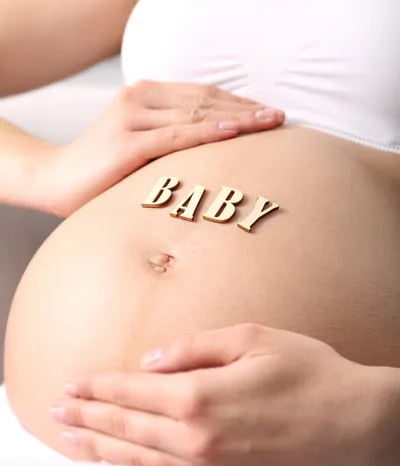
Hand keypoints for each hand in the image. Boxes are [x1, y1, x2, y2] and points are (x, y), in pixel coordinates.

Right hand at [39, 81, 284, 217]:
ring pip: (196, 114)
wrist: (56, 181)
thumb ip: (170, 140)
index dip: (239, 102)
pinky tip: (233, 132)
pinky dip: (206, 133)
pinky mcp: (126, 144)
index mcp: (146, 96)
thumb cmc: (103, 170)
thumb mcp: (141, 148)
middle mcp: (140, 99)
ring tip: (269, 123)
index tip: (269, 113)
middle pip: (206, 100)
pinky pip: (175, 136)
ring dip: (237, 118)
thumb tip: (214, 153)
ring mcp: (132, 119)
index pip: (203, 95)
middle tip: (280, 118)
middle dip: (246, 109)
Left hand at [54, 324, 377, 465]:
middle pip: (126, 427)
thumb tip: (152, 360)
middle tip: (56, 412)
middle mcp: (197, 437)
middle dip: (87, 418)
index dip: (98, 387)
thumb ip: (196, 348)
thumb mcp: (254, 339)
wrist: (357, 424)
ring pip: (139, 460)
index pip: (132, 391)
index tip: (71, 385)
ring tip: (72, 442)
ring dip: (101, 449)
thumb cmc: (311, 372)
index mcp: (201, 395)